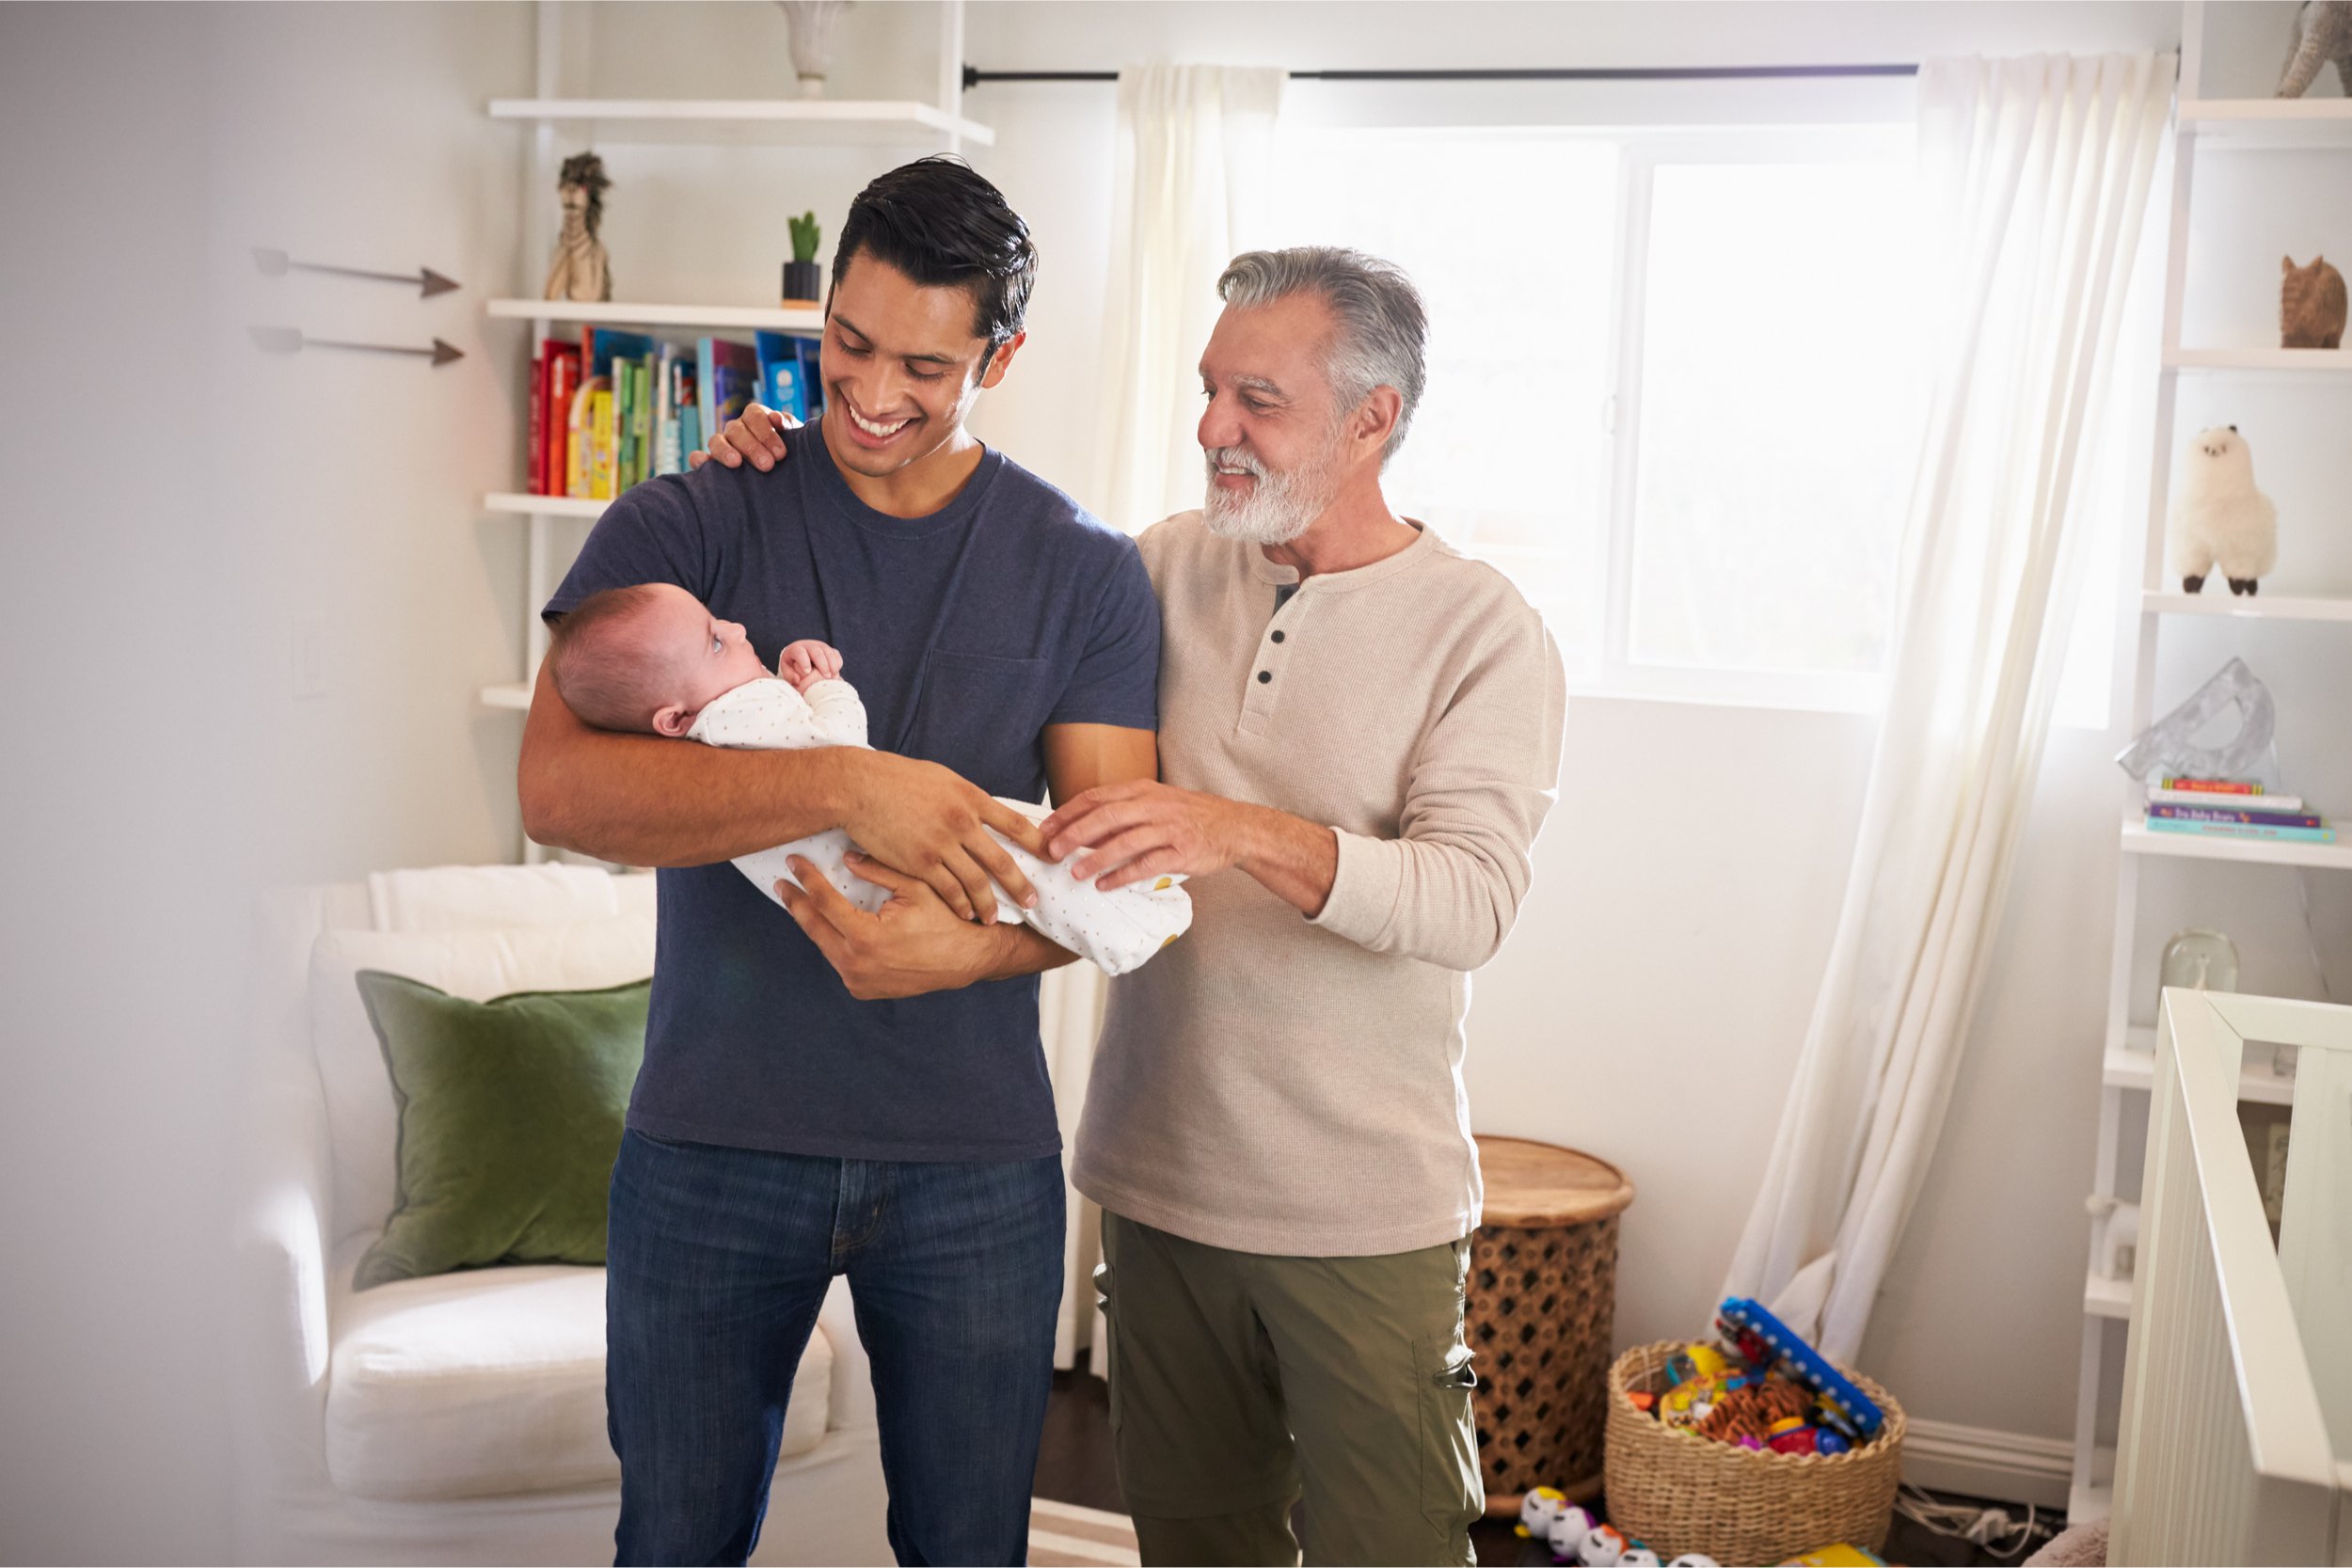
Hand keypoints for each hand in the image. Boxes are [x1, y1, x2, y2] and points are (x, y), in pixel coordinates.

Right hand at [688, 400, 796, 470]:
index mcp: (755, 417)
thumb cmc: (789, 452)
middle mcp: (736, 428)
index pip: (755, 416)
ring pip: (715, 440)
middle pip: (736, 430)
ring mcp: (722, 444)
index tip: (781, 454)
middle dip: (752, 447)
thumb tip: (777, 418)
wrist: (787, 473)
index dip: (766, 433)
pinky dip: (699, 459)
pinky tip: (704, 464)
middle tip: (767, 465)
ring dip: (725, 451)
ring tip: (736, 463)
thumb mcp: (795, 438)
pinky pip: (698, 457)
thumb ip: (788, 426)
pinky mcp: (711, 462)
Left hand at [775, 854, 1003, 1000]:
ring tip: (801, 902)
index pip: (825, 902)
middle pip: (814, 927)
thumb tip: (846, 857)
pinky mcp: (862, 990)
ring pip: (825, 946)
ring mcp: (857, 981)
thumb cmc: (946, 920)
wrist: (966, 960)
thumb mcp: (914, 888)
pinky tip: (829, 926)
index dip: (808, 879)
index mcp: (866, 937)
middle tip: (783, 884)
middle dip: (796, 903)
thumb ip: (877, 871)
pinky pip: (839, 961)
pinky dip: (833, 942)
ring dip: (813, 923)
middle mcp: (856, 964)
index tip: (794, 864)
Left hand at [777, 638, 842, 692]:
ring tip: (833, 677)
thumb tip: (798, 680)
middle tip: (826, 677)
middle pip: (817, 652)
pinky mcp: (829, 649)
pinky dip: (838, 663)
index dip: (804, 662)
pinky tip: (836, 673)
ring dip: (833, 665)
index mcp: (795, 649)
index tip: (808, 672)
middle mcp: (809, 645)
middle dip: (823, 664)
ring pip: (828, 652)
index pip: (800, 653)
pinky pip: (836, 654)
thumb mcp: (787, 670)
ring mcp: (820, 646)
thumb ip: (790, 675)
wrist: (800, 659)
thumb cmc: (792, 667)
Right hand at [841, 750, 1047, 923]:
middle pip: (1001, 861)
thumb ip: (965, 798)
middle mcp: (962, 822)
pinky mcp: (920, 863)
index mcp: (971, 797)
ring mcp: (942, 845)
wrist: (860, 787)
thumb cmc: (897, 778)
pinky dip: (960, 905)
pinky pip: (948, 891)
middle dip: (1021, 886)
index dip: (1037, 843)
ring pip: (977, 882)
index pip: (1015, 824)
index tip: (1053, 857)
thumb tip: (982, 813)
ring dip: (989, 904)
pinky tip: (966, 914)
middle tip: (1033, 903)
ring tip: (995, 918)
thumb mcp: (941, 778)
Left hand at [1041, 779, 1250, 891]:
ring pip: (1124, 841)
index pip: (1097, 797)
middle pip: (1106, 816)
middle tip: (1052, 851)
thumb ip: (1124, 812)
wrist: (1235, 827)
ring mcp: (1169, 828)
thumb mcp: (1156, 803)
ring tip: (1075, 872)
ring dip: (1096, 857)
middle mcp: (1153, 805)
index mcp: (1143, 790)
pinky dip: (1122, 875)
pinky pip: (1146, 865)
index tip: (1046, 828)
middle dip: (1075, 833)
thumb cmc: (1190, 817)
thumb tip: (1084, 829)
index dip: (1069, 812)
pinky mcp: (1181, 852)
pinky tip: (1105, 885)